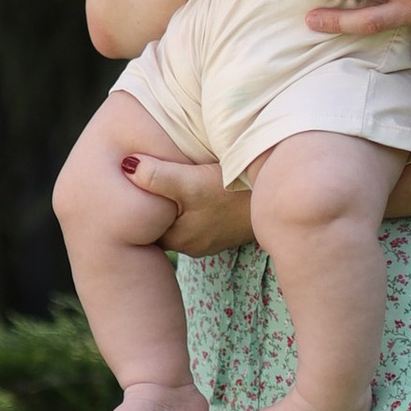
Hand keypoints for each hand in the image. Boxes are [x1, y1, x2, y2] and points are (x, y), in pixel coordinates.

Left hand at [122, 153, 259, 255]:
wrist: (284, 196)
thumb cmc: (237, 193)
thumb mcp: (193, 183)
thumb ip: (158, 177)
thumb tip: (126, 167)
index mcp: (180, 239)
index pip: (145, 223)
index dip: (135, 199)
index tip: (128, 174)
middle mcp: (194, 244)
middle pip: (163, 219)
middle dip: (154, 198)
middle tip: (144, 167)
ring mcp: (212, 236)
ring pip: (181, 214)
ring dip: (176, 196)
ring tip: (170, 171)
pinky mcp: (227, 225)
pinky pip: (200, 212)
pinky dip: (195, 198)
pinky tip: (198, 179)